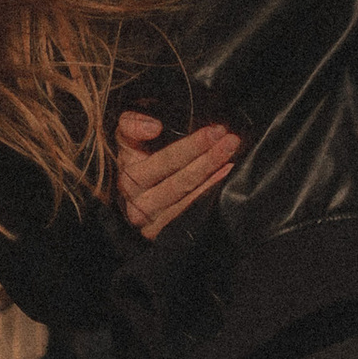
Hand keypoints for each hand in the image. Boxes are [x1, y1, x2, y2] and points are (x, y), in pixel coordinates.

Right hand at [115, 108, 240, 240]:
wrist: (130, 199)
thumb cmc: (134, 163)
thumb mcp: (126, 141)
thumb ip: (131, 124)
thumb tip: (154, 127)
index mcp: (129, 176)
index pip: (163, 160)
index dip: (190, 146)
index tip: (213, 132)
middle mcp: (137, 201)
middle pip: (180, 179)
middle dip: (208, 157)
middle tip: (231, 139)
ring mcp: (150, 220)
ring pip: (187, 196)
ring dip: (212, 173)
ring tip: (231, 154)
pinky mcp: (160, 234)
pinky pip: (190, 212)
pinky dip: (209, 192)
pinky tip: (224, 175)